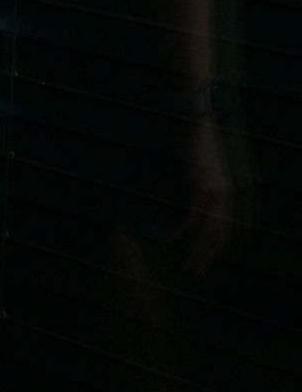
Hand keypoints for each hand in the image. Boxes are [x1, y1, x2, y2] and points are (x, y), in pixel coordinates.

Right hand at [169, 113, 231, 276]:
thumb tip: (181, 198)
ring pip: (206, 231)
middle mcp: (224, 195)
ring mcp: (214, 192)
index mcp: (225, 191)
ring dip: (194, 251)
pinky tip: (166, 240)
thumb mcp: (196, 165)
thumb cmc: (191, 138)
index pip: (224, 228)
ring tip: (182, 265)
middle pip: (218, 235)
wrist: (194, 119)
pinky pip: (189, 217)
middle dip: (206, 257)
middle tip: (192, 272)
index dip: (213, 248)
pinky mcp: (200, 187)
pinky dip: (178, 232)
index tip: (201, 261)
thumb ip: (193, 182)